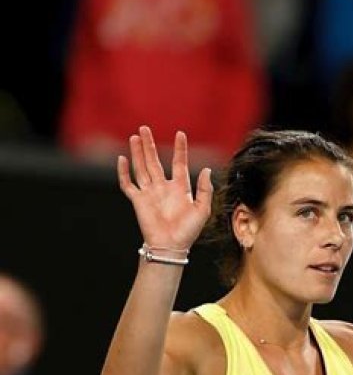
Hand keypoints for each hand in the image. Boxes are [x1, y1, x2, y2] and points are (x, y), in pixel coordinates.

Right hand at [117, 126, 212, 249]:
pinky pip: (129, 184)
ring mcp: (149, 193)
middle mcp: (163, 188)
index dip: (180, 149)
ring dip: (137, 153)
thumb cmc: (188, 231)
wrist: (171, 246)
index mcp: (180, 188)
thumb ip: (205, 190)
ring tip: (135, 137)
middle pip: (155, 161)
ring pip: (141, 168)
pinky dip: (124, 172)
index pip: (179, 163)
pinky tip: (122, 159)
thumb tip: (208, 170)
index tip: (180, 134)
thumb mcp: (203, 209)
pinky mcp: (138, 201)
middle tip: (145, 128)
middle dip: (150, 145)